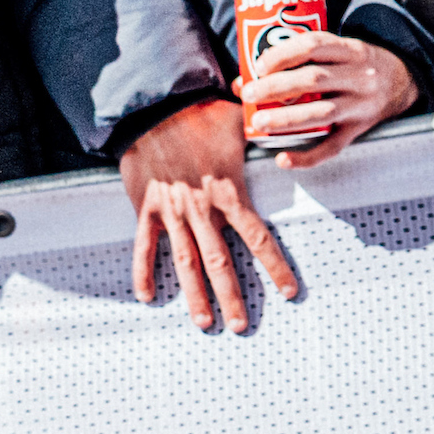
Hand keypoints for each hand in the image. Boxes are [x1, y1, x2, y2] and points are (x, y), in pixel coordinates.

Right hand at [118, 96, 297, 333]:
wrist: (154, 107)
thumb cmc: (200, 114)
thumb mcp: (241, 123)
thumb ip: (264, 136)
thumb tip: (289, 129)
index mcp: (230, 193)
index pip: (258, 238)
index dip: (275, 266)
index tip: (289, 291)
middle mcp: (202, 210)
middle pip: (220, 262)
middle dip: (232, 296)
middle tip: (241, 326)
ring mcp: (172, 212)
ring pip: (185, 261)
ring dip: (195, 295)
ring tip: (204, 323)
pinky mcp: (146, 208)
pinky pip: (144, 245)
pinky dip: (144, 272)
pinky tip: (147, 297)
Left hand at [241, 28, 421, 169]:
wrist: (404, 81)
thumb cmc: (355, 64)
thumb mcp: (338, 51)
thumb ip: (297, 60)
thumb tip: (241, 81)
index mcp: (351, 50)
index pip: (314, 45)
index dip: (283, 53)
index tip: (259, 65)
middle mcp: (360, 75)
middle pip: (314, 79)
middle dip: (276, 87)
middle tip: (250, 94)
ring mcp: (361, 104)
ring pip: (322, 113)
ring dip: (286, 119)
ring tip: (258, 123)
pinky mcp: (360, 129)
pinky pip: (333, 147)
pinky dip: (306, 157)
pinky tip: (282, 159)